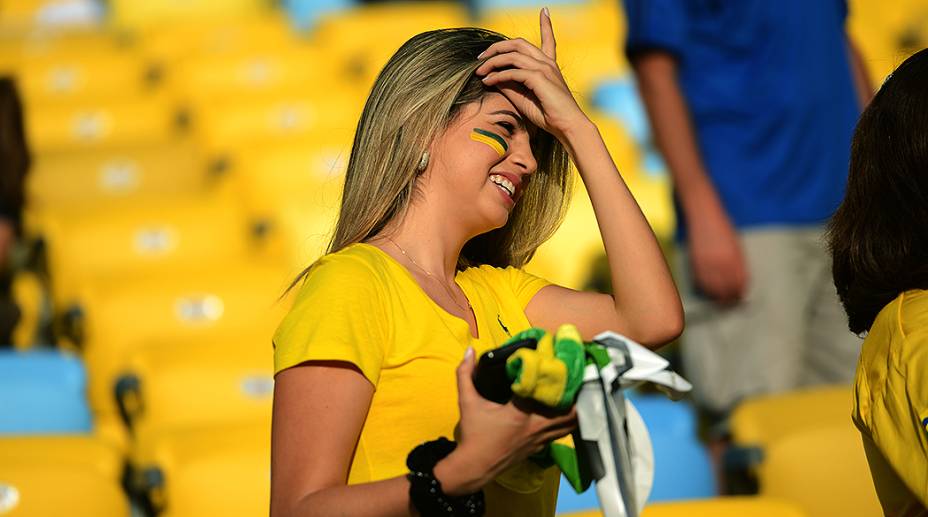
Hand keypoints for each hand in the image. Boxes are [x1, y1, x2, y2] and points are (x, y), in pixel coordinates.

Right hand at [433, 347, 576, 495]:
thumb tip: (469, 351)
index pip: (542, 390)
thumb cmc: (473, 434)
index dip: (549, 374)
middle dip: (573, 393)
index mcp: (520, 413)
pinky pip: (561, 433)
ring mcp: (540, 439)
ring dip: (573, 408)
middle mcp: (535, 426)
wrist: (474, 467)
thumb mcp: (467, 402)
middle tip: (571, 376)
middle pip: (569, 410)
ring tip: (573, 392)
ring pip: (569, 424)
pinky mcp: (540, 448)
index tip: (551, 359)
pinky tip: (563, 411)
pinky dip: (566, 422)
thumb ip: (465, 374)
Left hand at [475, 8, 587, 140]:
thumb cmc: (548, 115)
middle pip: (518, 43)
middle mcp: (547, 62)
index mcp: (548, 65)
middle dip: (497, 47)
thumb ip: (510, 85)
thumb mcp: (524, 97)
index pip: (548, 39)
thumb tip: (491, 77)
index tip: (545, 11)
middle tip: (481, 57)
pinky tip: (488, 81)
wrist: (567, 126)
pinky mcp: (539, 78)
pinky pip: (512, 72)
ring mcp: (544, 68)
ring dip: (492, 62)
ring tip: (479, 71)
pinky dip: (497, 75)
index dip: (546, 25)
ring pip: (512, 55)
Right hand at [686, 199, 747, 304]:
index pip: (740, 284)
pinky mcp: (696, 263)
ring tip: (718, 299)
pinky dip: (705, 288)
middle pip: (727, 290)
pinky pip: (701, 282)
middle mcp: (722, 264)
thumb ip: (738, 263)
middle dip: (729, 298)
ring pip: (713, 289)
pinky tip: (707, 289)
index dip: (740, 293)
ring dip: (716, 296)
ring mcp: (708, 264)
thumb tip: (740, 281)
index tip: (740, 298)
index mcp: (736, 259)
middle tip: (729, 302)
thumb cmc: (722, 227)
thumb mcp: (736, 245)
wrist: (704, 215)